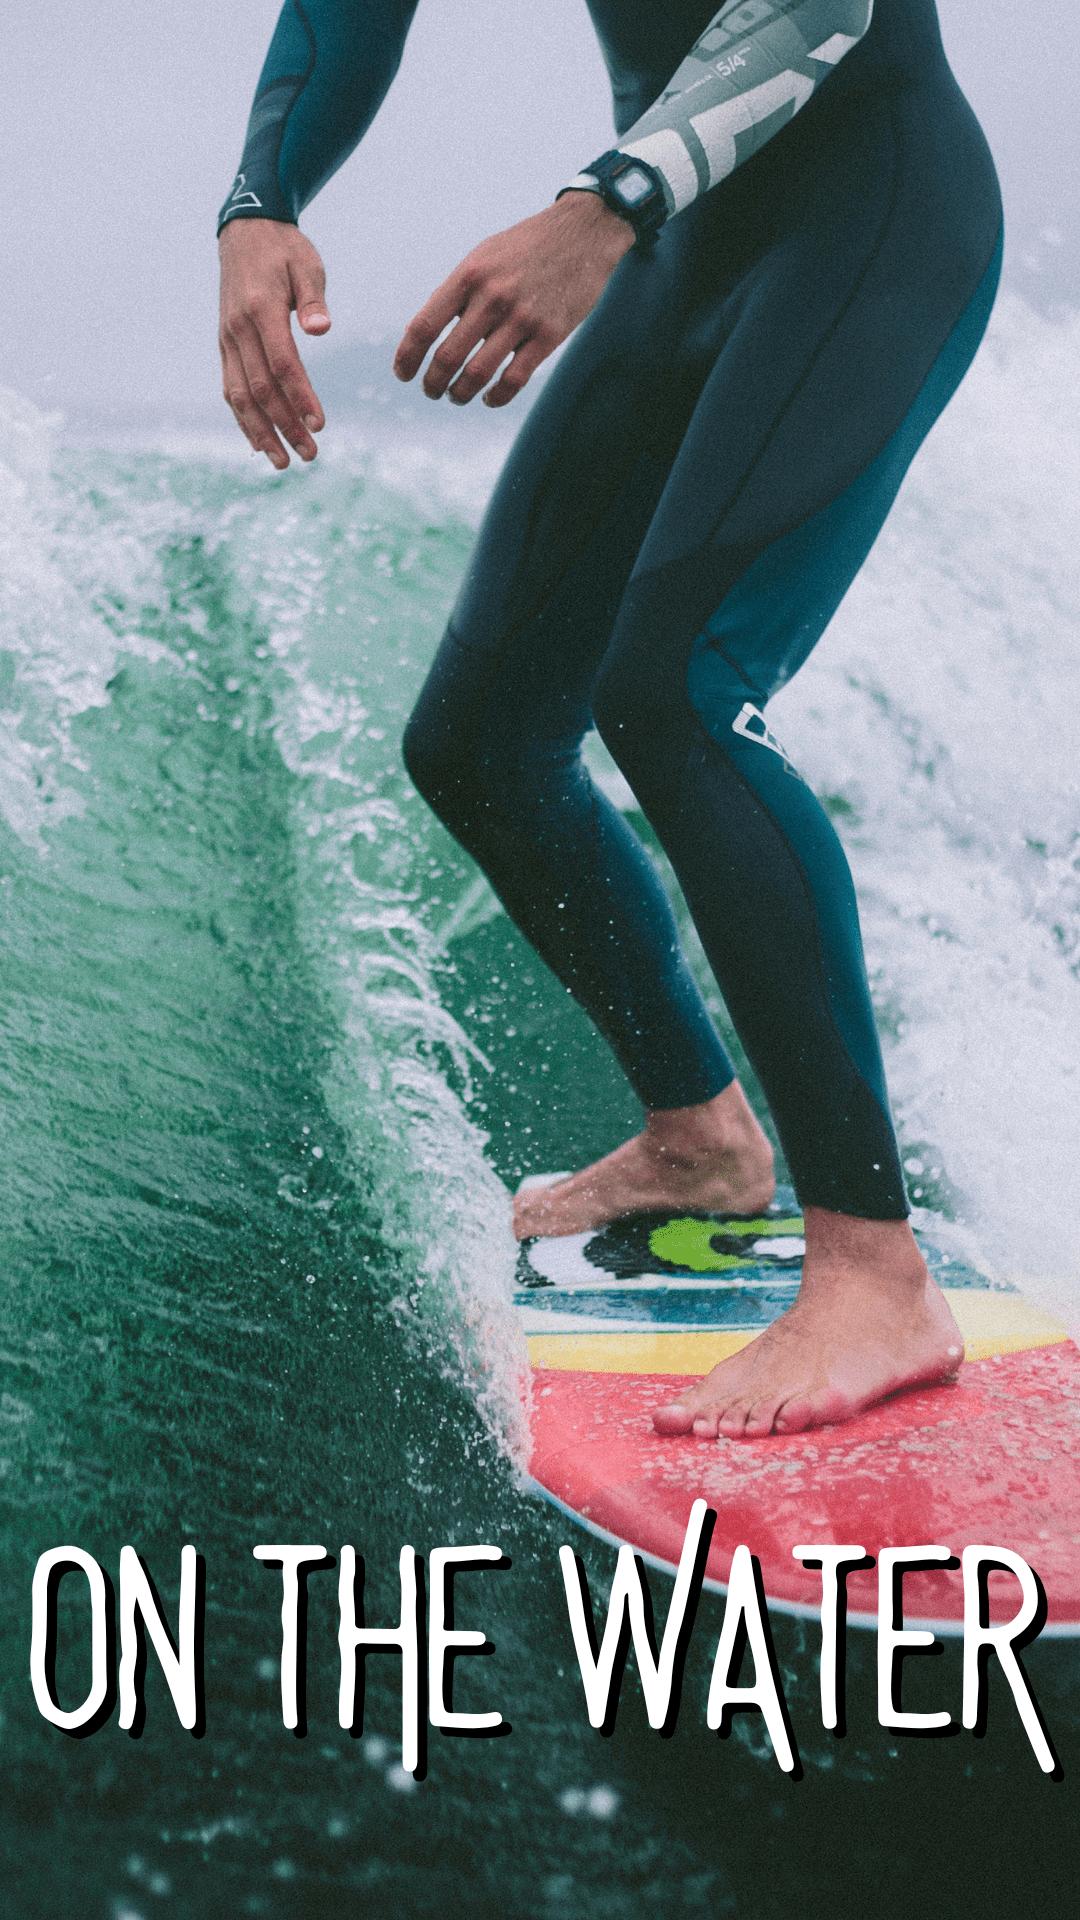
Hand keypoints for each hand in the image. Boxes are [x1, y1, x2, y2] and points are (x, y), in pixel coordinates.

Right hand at [218, 219, 330, 468]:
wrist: (244, 231)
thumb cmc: (284, 249)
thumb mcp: (306, 265)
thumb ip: (313, 299)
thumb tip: (322, 329)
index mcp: (260, 309)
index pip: (282, 364)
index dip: (301, 397)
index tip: (320, 425)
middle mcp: (238, 329)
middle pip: (261, 389)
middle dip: (285, 426)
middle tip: (310, 455)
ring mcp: (227, 339)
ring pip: (240, 396)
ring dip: (262, 433)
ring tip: (285, 462)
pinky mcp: (224, 345)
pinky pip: (231, 388)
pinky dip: (244, 419)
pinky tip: (260, 443)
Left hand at [393, 193, 634, 407]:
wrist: (583, 234)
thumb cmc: (525, 247)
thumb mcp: (482, 257)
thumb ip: (455, 293)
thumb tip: (421, 332)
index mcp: (469, 275)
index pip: (424, 326)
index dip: (407, 357)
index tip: (403, 374)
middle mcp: (492, 296)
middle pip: (447, 357)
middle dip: (432, 383)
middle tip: (431, 391)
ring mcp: (522, 318)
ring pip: (478, 374)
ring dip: (460, 394)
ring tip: (456, 397)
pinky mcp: (549, 335)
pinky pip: (514, 380)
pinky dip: (495, 397)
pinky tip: (488, 398)